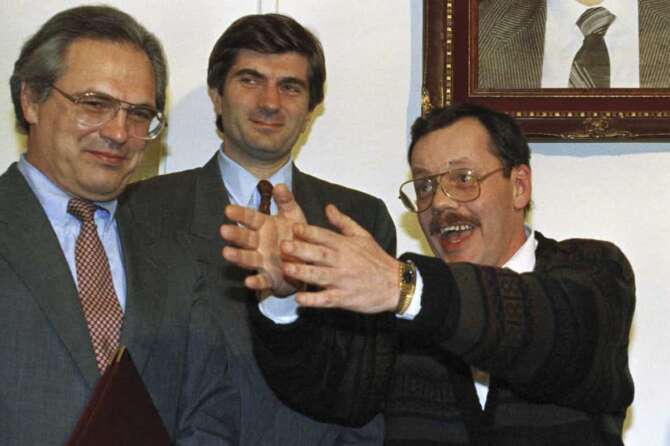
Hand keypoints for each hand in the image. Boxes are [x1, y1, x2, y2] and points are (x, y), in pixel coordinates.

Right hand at [220, 184, 305, 296]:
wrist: (307, 262)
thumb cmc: (296, 236)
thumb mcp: (293, 216)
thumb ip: (286, 201)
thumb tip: (279, 185)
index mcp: (264, 226)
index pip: (250, 218)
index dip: (240, 214)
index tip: (228, 209)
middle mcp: (259, 243)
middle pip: (245, 238)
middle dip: (235, 234)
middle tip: (223, 230)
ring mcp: (263, 260)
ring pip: (248, 258)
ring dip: (237, 256)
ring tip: (227, 253)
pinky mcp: (269, 278)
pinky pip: (261, 280)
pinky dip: (255, 281)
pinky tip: (248, 281)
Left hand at [280, 204, 400, 313]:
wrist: (395, 284)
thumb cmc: (376, 259)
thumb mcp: (362, 235)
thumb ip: (343, 222)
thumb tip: (328, 207)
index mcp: (346, 245)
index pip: (325, 236)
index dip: (309, 232)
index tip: (293, 228)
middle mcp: (343, 261)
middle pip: (320, 254)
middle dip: (301, 250)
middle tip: (283, 246)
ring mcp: (343, 280)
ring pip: (320, 275)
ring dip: (303, 272)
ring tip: (286, 269)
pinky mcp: (345, 298)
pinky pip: (327, 299)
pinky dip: (313, 300)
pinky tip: (299, 299)